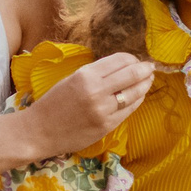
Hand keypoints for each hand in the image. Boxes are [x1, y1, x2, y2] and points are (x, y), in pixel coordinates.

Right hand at [19, 52, 152, 156]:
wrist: (40, 131)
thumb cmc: (53, 103)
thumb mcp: (71, 79)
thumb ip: (95, 74)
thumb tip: (121, 67)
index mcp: (85, 75)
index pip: (119, 60)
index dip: (132, 58)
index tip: (136, 59)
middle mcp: (96, 91)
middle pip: (131, 75)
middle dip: (145, 69)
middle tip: (150, 67)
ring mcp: (103, 110)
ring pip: (134, 93)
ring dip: (144, 85)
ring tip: (148, 80)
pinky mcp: (107, 126)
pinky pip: (128, 110)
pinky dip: (137, 101)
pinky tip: (138, 96)